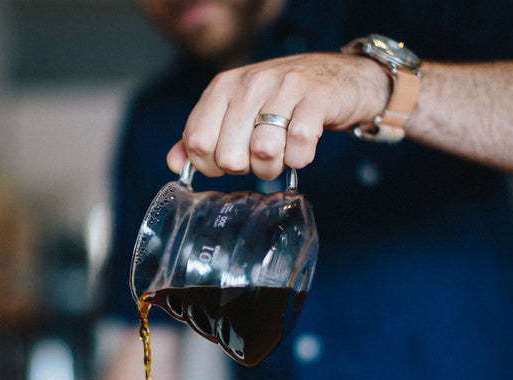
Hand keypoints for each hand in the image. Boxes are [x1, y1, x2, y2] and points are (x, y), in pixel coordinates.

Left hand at [167, 53, 389, 179]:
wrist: (337, 77)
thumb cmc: (281, 101)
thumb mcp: (236, 112)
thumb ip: (204, 135)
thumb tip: (175, 163)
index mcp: (223, 87)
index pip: (197, 141)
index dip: (210, 165)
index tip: (226, 163)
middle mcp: (250, 83)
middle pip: (229, 155)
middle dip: (244, 169)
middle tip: (258, 158)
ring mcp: (284, 87)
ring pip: (263, 152)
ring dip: (273, 167)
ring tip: (281, 155)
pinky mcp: (316, 98)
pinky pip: (299, 146)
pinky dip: (301, 158)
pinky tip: (301, 147)